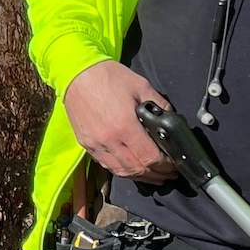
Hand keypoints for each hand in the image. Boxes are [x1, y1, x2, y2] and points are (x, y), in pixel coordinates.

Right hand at [62, 61, 175, 183]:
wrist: (76, 73)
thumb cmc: (107, 76)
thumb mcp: (141, 86)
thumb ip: (160, 105)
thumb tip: (171, 120)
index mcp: (124, 126)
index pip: (149, 158)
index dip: (165, 165)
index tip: (174, 165)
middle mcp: (108, 140)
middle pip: (137, 169)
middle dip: (156, 174)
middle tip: (168, 173)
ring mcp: (95, 144)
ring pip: (121, 171)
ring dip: (139, 176)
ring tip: (153, 175)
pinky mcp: (86, 144)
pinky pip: (107, 164)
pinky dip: (122, 170)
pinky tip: (132, 168)